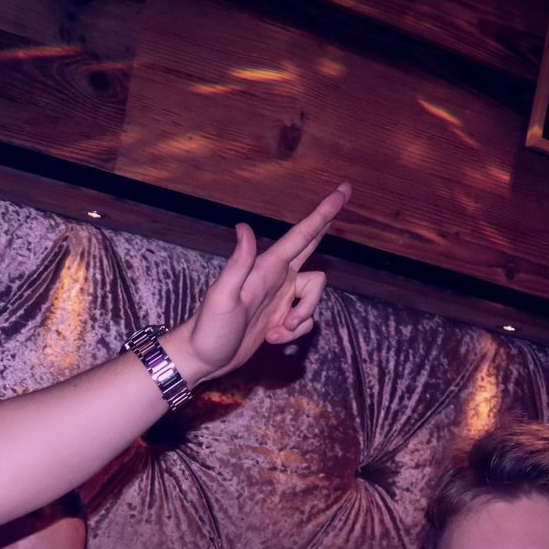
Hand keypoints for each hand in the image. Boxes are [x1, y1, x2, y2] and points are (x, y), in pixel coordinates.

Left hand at [167, 182, 349, 383]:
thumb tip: (244, 227)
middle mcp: (277, 277)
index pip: (302, 235)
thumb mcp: (222, 296)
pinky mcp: (281, 317)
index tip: (343, 190)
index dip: (324, 213)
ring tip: (278, 331)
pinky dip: (295, 333)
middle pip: (312, 245)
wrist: (203, 358)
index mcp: (266, 268)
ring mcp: (280, 297)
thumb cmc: (208, 328)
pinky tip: (272, 339)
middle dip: (326, 223)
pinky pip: (305, 320)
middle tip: (345, 193)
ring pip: (315, 295)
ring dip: (304, 316)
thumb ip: (237, 264)